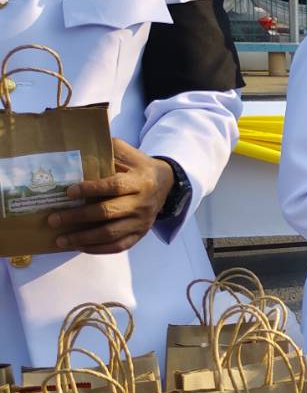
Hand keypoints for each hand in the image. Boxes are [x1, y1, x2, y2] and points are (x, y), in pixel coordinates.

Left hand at [49, 139, 172, 252]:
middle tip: (54, 219)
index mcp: (140, 181)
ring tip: (61, 239)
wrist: (166, 183)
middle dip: (78, 217)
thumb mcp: (128, 153)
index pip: (114, 186)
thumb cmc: (138, 167)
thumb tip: (81, 143)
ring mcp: (142, 221)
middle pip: (108, 212)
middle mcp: (142, 203)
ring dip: (83, 238)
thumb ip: (108, 149)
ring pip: (111, 233)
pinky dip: (98, 248)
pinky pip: (119, 245)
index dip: (90, 190)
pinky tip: (80, 246)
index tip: (68, 192)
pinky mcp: (140, 233)